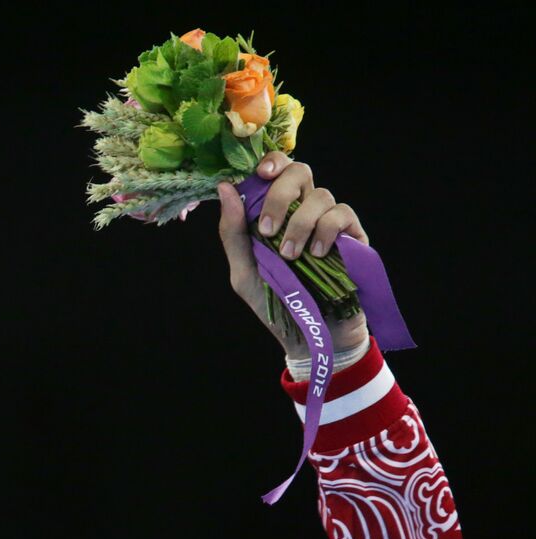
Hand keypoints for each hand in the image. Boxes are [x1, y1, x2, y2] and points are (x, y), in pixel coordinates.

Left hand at [217, 152, 369, 358]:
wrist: (308, 334)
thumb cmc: (275, 302)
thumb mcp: (245, 271)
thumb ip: (234, 232)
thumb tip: (225, 188)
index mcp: (276, 213)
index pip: (276, 171)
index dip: (270, 163)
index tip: (259, 175)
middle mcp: (303, 210)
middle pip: (300, 172)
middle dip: (281, 194)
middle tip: (267, 229)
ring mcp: (329, 221)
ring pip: (321, 194)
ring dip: (299, 224)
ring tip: (289, 257)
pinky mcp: (353, 236)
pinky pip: (342, 214)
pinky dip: (326, 230)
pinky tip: (316, 254)